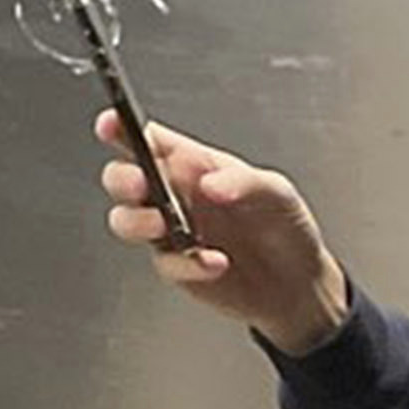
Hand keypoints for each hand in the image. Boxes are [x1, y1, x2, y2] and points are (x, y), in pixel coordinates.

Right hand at [100, 107, 351, 355]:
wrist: (297, 284)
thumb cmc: (284, 226)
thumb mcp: (275, 192)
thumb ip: (242, 182)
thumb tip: (209, 183)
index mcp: (191, 164)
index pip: (146, 139)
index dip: (120, 128)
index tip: (111, 124)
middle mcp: (174, 194)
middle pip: (121, 177)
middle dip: (122, 178)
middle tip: (140, 185)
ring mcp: (170, 230)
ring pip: (125, 220)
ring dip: (137, 222)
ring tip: (167, 227)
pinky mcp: (176, 266)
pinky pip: (163, 263)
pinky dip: (186, 264)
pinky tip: (215, 262)